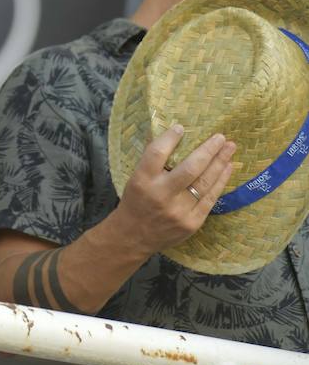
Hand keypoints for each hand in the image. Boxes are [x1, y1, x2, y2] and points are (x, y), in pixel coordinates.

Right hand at [112, 124, 235, 258]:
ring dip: (220, 163)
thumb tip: (171, 135)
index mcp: (142, 180)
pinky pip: (210, 198)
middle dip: (208, 150)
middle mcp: (161, 195)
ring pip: (204, 182)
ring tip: (230, 148)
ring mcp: (179, 210)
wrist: (134, 236)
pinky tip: (227, 168)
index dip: (170, 138)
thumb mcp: (135, 178)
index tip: (181, 128)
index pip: (157, 153)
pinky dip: (221, 181)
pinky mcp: (192, 222)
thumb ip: (151, 161)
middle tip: (220, 137)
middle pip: (189, 168)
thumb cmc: (136, 201)